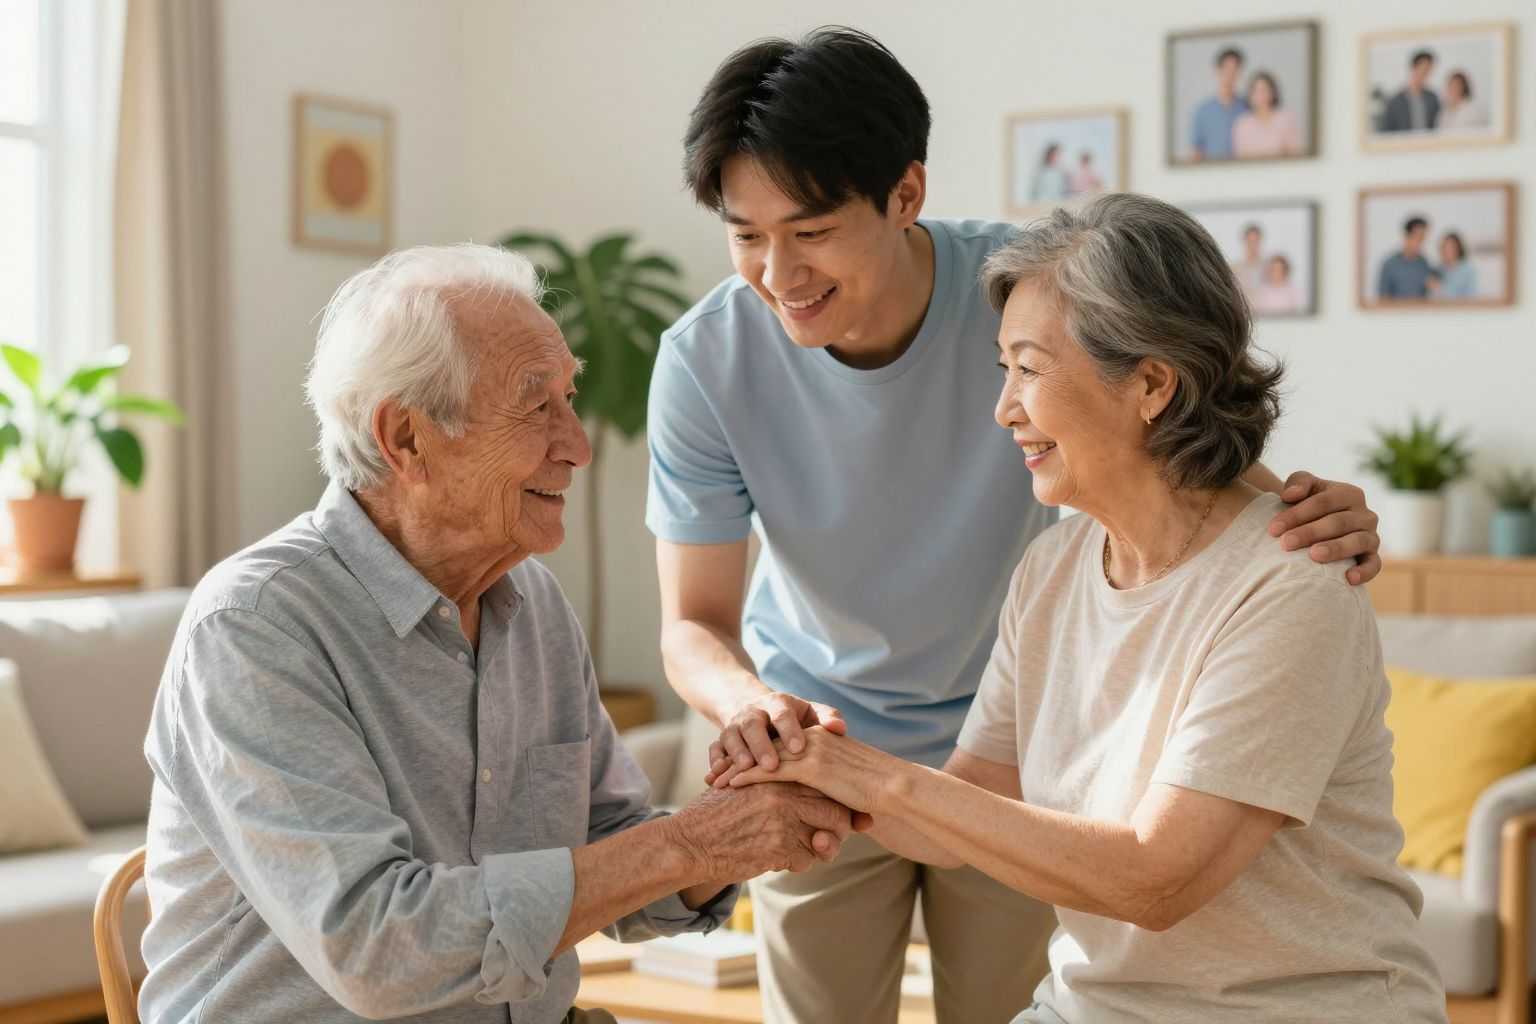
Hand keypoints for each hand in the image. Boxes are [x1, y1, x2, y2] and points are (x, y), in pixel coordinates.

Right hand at [666, 781, 855, 878]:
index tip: (837, 813)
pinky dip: (798, 863)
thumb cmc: (715, 815)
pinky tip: (778, 859)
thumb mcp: (747, 786)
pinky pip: (807, 860)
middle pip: (836, 811)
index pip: (825, 784)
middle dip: (837, 829)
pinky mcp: (779, 847)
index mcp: (779, 773)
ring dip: (820, 849)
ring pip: (827, 838)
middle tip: (826, 837)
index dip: (837, 801)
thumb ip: (777, 785)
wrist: (689, 842)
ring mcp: (784, 820)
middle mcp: (785, 793)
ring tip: (804, 850)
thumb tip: (812, 793)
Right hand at [710, 691, 845, 774]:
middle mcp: (753, 713)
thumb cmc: (793, 719)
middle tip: (771, 765)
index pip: (783, 714)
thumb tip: (839, 729)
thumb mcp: (810, 713)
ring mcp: (735, 726)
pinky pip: (714, 749)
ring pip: (730, 736)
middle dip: (761, 744)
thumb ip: (827, 718)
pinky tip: (716, 778)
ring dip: (736, 752)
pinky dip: (715, 761)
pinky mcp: (722, 740)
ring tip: (745, 769)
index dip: (789, 730)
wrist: (757, 711)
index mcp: (777, 704)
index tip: (799, 748)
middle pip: (753, 724)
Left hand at [718, 727, 891, 814]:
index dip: (755, 756)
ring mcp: (809, 751)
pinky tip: (730, 785)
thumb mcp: (846, 782)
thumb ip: (828, 783)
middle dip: (738, 760)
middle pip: (765, 748)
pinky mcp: (809, 766)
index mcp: (820, 739)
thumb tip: (819, 798)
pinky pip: (770, 770)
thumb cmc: (877, 790)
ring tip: (715, 781)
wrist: (894, 787)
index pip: (779, 746)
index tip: (735, 767)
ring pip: (763, 758)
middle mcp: (811, 739)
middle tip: (716, 773)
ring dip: (737, 769)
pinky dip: (748, 776)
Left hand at [1269, 472, 1380, 585]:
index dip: (1297, 514)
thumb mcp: (1305, 488)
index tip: (1273, 529)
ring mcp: (1371, 536)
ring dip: (1336, 549)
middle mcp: (1364, 514)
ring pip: (1357, 541)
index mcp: (1348, 493)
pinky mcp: (1373, 556)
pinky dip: (1364, 572)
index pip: (1322, 502)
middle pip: (1337, 522)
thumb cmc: (1309, 505)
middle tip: (1286, 543)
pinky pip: (1374, 565)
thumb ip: (1298, 482)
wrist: (1322, 525)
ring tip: (1314, 555)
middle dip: (1310, 532)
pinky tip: (1349, 579)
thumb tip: (1290, 495)